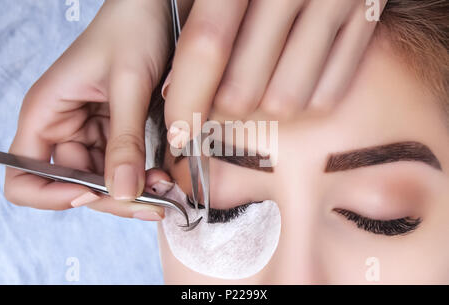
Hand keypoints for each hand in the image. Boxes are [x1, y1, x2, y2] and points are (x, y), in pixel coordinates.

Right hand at [4, 0, 172, 219]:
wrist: (155, 9)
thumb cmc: (132, 29)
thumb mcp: (128, 86)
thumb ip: (125, 141)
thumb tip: (123, 193)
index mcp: (47, 112)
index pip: (22, 174)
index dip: (50, 194)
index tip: (91, 193)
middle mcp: (63, 127)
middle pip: (74, 184)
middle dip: (112, 198)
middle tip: (152, 204)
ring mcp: (90, 131)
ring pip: (104, 180)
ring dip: (133, 191)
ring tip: (166, 189)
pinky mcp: (116, 130)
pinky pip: (124, 165)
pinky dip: (143, 176)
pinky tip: (165, 177)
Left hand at [163, 0, 386, 145]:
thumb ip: (200, 26)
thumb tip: (174, 92)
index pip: (207, 45)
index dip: (187, 97)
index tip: (178, 132)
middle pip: (244, 89)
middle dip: (224, 107)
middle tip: (222, 99)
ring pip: (287, 101)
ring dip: (265, 107)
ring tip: (262, 84)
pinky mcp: (368, 16)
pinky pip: (329, 94)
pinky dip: (306, 100)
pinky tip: (295, 80)